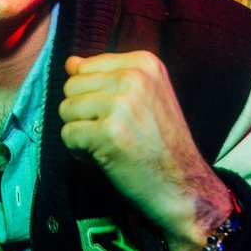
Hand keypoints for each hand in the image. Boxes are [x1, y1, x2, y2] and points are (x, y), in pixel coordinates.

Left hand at [59, 52, 233, 250]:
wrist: (184, 187)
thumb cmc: (160, 145)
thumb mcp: (143, 98)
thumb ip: (106, 77)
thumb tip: (70, 62)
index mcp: (144, 63)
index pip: (84, 67)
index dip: (92, 96)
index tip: (118, 116)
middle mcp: (134, 77)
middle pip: (71, 87)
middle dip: (82, 114)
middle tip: (112, 134)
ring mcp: (122, 104)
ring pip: (66, 110)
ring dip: (80, 133)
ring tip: (110, 145)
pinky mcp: (109, 132)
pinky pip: (67, 135)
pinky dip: (79, 152)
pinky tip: (106, 158)